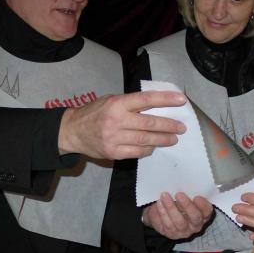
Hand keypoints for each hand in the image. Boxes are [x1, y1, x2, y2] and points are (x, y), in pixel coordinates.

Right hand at [58, 90, 185, 159]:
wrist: (72, 131)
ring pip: (145, 140)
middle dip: (169, 125)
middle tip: (181, 127)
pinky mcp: (113, 152)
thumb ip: (131, 103)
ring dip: (162, 139)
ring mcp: (114, 138)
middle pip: (149, 123)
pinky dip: (148, 150)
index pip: (146, 99)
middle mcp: (116, 120)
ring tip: (173, 138)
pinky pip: (137, 152)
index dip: (165, 100)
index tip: (181, 100)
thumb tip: (157, 106)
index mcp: (117, 103)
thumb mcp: (111, 100)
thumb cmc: (95, 112)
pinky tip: (154, 147)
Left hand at [142, 192, 213, 239]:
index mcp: (203, 214)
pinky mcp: (172, 234)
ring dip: (171, 207)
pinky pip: (168, 224)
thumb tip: (185, 186)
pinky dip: (163, 212)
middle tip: (179, 194)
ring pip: (180, 222)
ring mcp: (184, 231)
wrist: (162, 211)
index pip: (207, 211)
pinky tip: (160, 203)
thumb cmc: (177, 202)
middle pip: (195, 217)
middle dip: (187, 205)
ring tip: (165, 196)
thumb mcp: (184, 197)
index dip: (203, 205)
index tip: (196, 196)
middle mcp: (196, 225)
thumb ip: (188, 194)